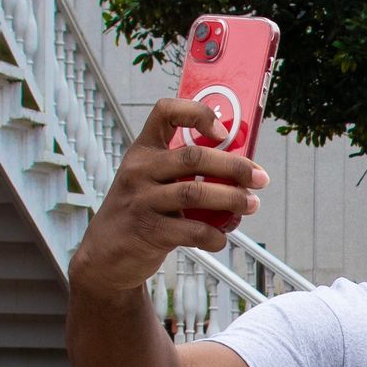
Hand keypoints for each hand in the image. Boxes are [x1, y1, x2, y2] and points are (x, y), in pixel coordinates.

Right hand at [67, 97, 269, 299]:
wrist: (106, 255)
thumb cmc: (141, 212)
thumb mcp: (151, 181)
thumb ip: (184, 173)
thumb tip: (241, 174)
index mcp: (144, 150)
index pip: (165, 111)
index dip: (197, 113)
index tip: (223, 131)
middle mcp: (139, 170)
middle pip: (193, 157)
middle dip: (234, 166)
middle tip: (260, 179)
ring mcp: (141, 200)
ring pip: (195, 193)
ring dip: (231, 199)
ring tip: (251, 205)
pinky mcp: (147, 230)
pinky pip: (191, 230)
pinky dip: (214, 236)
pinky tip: (221, 238)